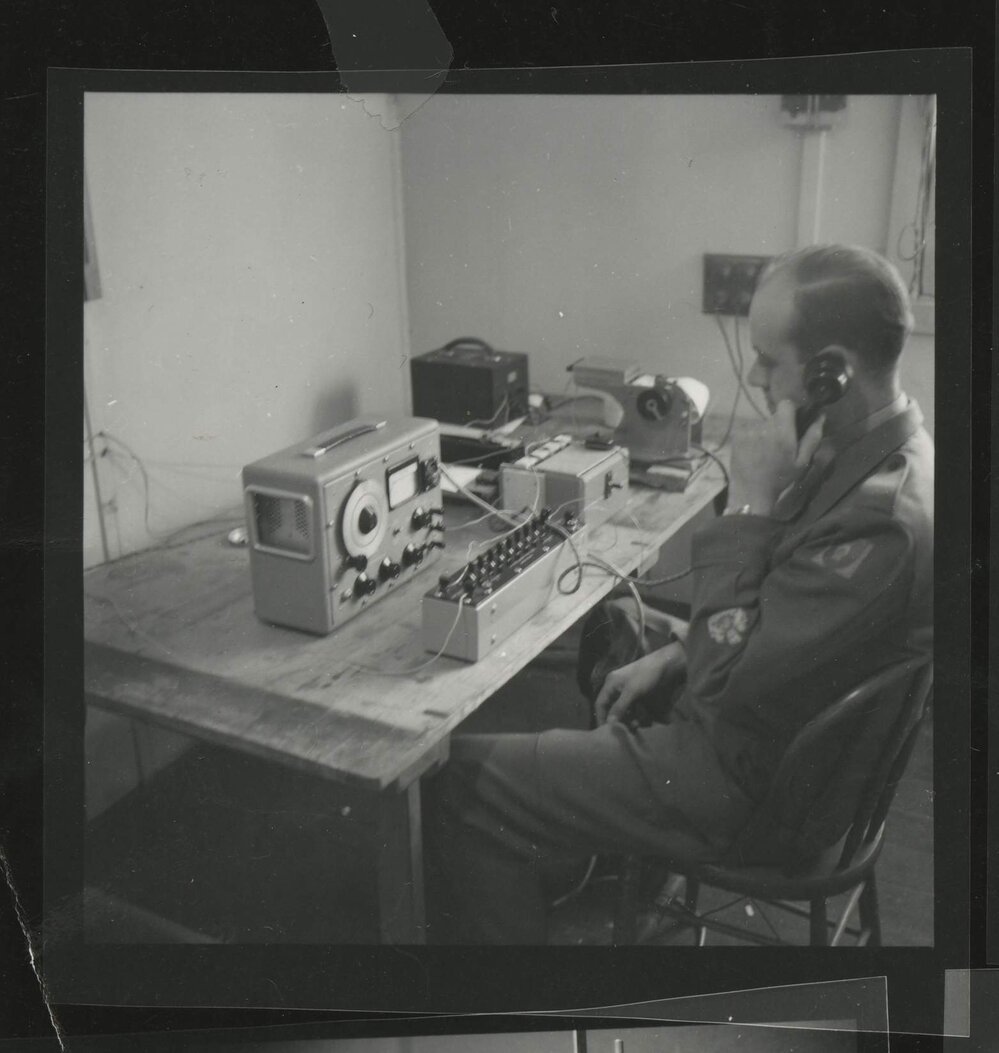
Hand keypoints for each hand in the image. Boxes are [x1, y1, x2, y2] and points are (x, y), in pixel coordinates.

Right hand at [595, 642, 684, 725]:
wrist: (666, 664)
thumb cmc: (646, 675)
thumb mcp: (632, 691)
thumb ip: (620, 707)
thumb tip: (609, 723)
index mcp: (610, 683)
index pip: (600, 703)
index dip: (601, 717)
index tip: (605, 732)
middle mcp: (617, 687)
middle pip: (611, 707)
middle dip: (618, 719)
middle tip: (624, 731)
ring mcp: (628, 690)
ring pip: (623, 708)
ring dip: (628, 718)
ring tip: (636, 725)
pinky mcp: (638, 693)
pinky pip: (632, 706)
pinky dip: (635, 714)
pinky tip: (641, 719)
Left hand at [727, 400, 824, 514]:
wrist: (751, 492)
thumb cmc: (780, 478)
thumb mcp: (802, 461)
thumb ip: (812, 437)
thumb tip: (821, 416)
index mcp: (782, 430)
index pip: (785, 404)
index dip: (790, 411)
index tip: (792, 423)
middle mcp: (764, 425)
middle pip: (773, 416)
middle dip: (778, 426)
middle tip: (779, 445)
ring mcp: (747, 430)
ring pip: (761, 423)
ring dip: (764, 432)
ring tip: (764, 451)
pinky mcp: (736, 435)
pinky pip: (748, 429)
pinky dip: (752, 437)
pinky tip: (753, 452)